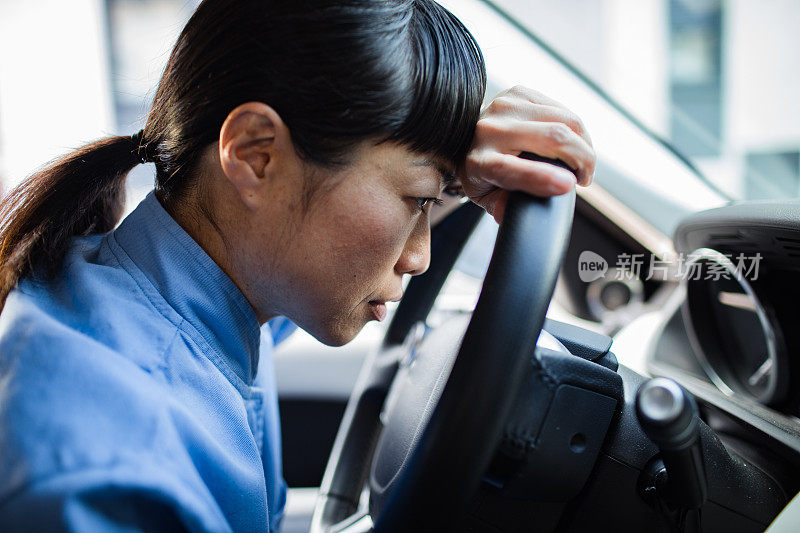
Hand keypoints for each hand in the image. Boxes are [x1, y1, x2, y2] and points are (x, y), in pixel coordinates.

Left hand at [458, 86, 595, 222]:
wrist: (462, 134)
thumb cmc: (480, 171)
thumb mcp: (485, 195)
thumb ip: (500, 206)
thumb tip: (508, 215)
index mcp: (479, 161)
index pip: (512, 169)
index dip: (544, 178)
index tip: (571, 185)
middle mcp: (490, 129)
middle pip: (552, 137)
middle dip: (583, 158)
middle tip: (586, 177)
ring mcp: (505, 106)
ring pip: (564, 119)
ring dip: (585, 142)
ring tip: (583, 161)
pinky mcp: (519, 92)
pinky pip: (561, 108)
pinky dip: (575, 128)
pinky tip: (573, 142)